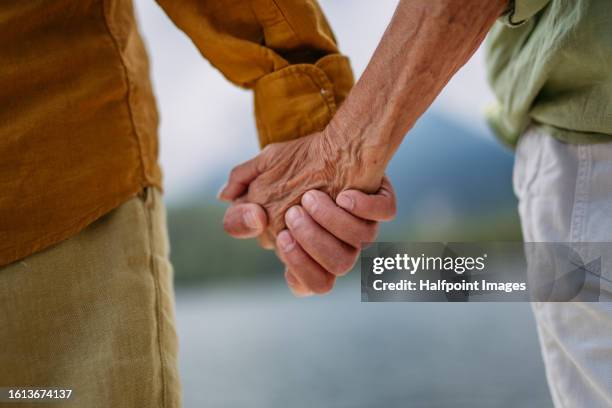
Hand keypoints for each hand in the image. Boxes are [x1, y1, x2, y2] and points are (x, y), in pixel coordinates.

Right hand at [222, 177, 395, 295]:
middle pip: (335, 268)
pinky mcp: (380, 203)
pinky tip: (345, 194)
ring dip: (333, 223)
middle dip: (312, 243)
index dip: (299, 270)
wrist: (334, 140)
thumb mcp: (262, 172)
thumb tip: (227, 199)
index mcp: (310, 247)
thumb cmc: (298, 163)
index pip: (310, 282)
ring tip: (312, 196)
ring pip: (359, 245)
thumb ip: (242, 186)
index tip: (282, 239)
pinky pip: (384, 213)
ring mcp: (361, 226)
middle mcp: (338, 243)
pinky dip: (365, 206)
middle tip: (293, 212)